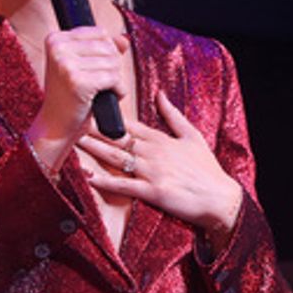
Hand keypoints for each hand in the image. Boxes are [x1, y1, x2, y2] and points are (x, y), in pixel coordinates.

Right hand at [26, 27, 129, 168]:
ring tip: (100, 91)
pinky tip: (106, 98)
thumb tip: (124, 39)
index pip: (99, 32)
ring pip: (113, 63)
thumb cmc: (69, 96)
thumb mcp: (82, 66)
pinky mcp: (78, 81)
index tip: (95, 69)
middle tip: (99, 83)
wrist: (56, 126)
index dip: (107, 52)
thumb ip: (104, 48)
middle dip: (112, 67)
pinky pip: (114, 78)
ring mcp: (66, 64)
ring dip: (115, 80)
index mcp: (55, 39)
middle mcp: (58, 48)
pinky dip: (118, 91)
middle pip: (108, 46)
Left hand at [78, 91, 242, 238]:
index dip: (107, 117)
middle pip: (117, 138)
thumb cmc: (207, 169)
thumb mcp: (192, 136)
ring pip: (116, 158)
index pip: (129, 124)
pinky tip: (88, 177)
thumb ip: (173, 115)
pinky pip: (124, 186)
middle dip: (93, 130)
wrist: (220, 198)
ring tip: (73, 141)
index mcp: (161, 139)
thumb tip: (159, 94)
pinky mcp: (153, 191)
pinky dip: (105, 182)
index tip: (89, 108)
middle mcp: (153, 152)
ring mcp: (152, 171)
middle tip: (71, 120)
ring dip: (93, 150)